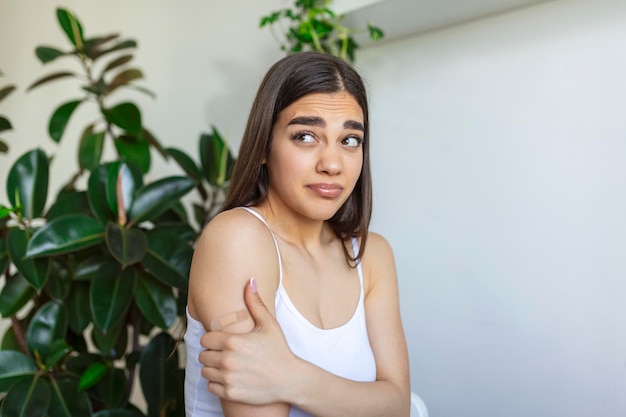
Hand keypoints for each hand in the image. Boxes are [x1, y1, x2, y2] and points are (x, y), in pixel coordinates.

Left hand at [199, 278, 296, 404]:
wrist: (290, 380)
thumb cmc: (279, 350)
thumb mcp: (269, 324)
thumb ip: (255, 303)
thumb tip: (250, 280)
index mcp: (233, 341)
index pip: (205, 339)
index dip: (212, 340)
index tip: (223, 342)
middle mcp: (228, 360)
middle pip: (203, 355)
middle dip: (212, 354)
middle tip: (226, 354)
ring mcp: (228, 378)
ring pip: (205, 371)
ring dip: (213, 369)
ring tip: (228, 366)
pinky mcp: (230, 393)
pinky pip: (210, 387)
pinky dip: (217, 383)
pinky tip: (231, 378)